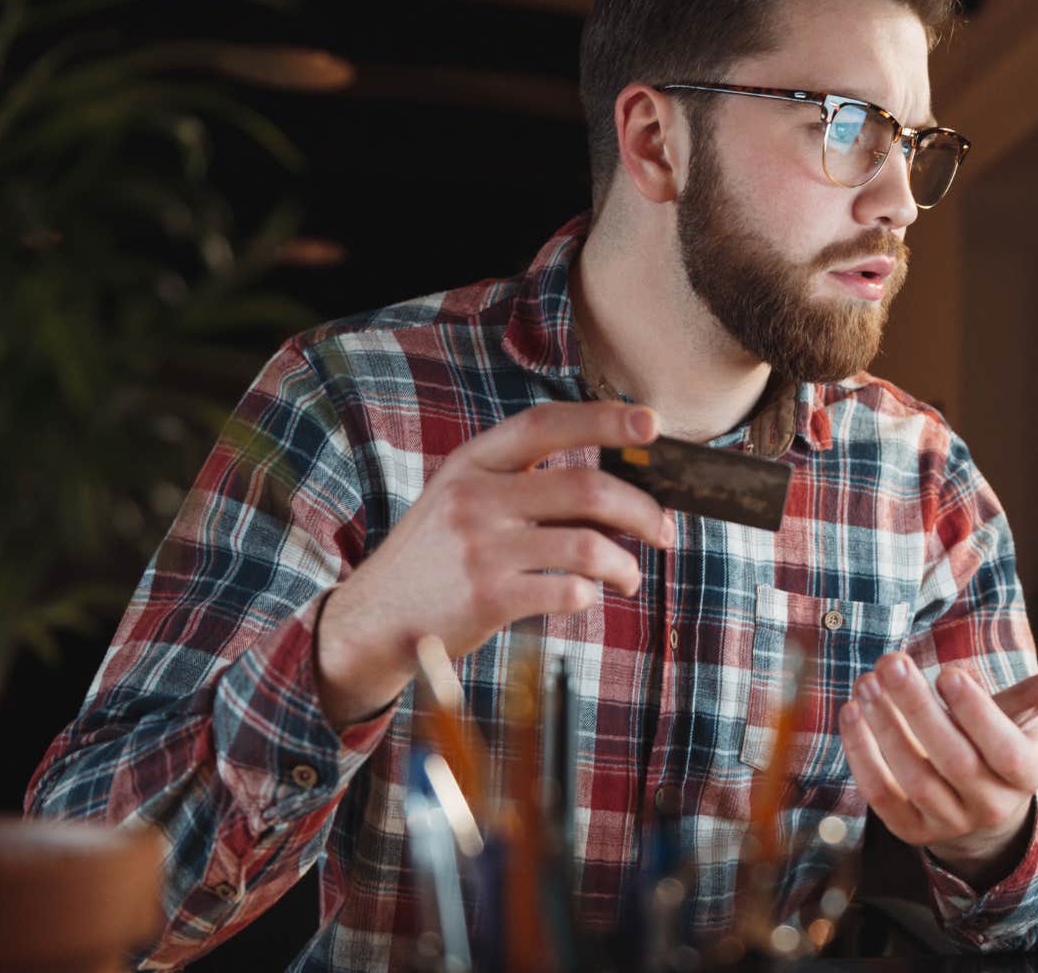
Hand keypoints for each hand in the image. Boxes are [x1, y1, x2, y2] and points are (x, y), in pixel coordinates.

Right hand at [315, 401, 673, 725]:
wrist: (373, 618)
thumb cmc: (437, 557)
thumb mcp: (463, 501)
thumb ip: (526, 487)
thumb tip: (621, 492)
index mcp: (472, 463)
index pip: (546, 424)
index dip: (604, 418)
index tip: (652, 422)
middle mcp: (475, 499)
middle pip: (587, 489)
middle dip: (643, 510)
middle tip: (665, 531)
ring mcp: (481, 549)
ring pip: (589, 546)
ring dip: (626, 564)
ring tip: (630, 576)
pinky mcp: (487, 599)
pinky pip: (569, 591)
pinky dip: (592, 595)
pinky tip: (586, 596)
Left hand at [838, 628, 1037, 883]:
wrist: (984, 806)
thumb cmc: (1012, 737)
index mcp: (1025, 771)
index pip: (1004, 750)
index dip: (976, 714)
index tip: (948, 671)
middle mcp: (989, 803)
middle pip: (952, 759)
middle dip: (918, 710)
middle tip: (891, 663)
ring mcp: (948, 821)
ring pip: (914, 777)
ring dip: (886, 728)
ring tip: (866, 682)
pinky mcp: (911, 829)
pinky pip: (883, 797)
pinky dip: (863, 756)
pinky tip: (853, 713)